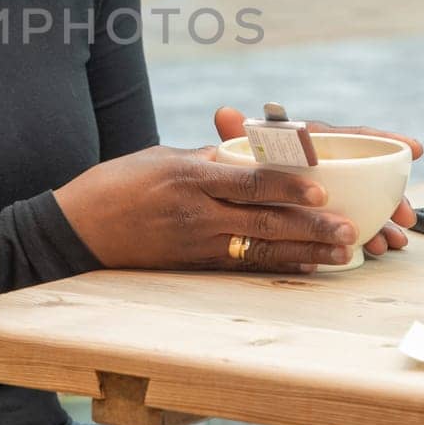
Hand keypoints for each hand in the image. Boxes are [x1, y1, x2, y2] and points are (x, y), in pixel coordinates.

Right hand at [53, 144, 358, 274]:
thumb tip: (241, 158)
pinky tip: (303, 266)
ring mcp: (194, 244)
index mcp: (188, 177)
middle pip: (264, 220)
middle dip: (312, 226)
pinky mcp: (190, 264)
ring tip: (342, 253)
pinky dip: (276, 265)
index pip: (249, 183)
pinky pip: (242, 265)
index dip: (289, 189)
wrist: (73, 230)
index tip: (322, 191)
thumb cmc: (113, 185)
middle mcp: (195, 213)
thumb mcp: (157, 158)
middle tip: (350, 229)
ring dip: (305, 251)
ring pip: (261, 247)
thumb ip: (203, 160)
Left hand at [213, 106, 421, 257]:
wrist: (231, 188)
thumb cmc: (244, 162)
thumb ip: (238, 133)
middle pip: (369, 174)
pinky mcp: (330, 210)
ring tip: (394, 241)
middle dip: (392, 195)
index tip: (413, 148)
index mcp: (312, 141)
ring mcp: (334, 187)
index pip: (352, 137)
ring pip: (368, 200)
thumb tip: (224, 112)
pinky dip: (370, 232)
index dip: (383, 140)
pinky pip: (356, 218)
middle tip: (406, 215)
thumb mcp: (242, 150)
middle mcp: (328, 162)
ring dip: (384, 220)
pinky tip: (380, 248)